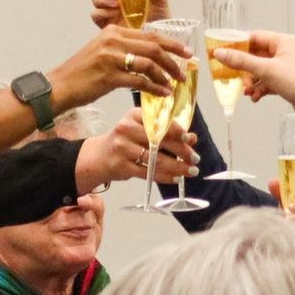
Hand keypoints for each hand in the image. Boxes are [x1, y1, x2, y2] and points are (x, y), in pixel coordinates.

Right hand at [48, 24, 188, 109]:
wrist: (60, 87)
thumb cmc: (82, 73)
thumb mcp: (102, 52)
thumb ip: (123, 49)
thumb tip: (150, 57)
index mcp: (113, 32)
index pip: (149, 34)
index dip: (171, 43)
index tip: (186, 52)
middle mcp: (113, 41)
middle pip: (153, 46)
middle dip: (173, 59)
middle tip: (184, 70)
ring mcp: (111, 58)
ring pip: (149, 63)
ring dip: (165, 74)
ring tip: (174, 84)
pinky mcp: (109, 76)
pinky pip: (140, 81)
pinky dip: (154, 87)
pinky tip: (162, 93)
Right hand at [83, 110, 197, 184]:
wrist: (99, 156)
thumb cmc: (126, 141)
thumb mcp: (144, 131)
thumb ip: (168, 133)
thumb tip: (192, 138)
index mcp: (134, 115)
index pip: (159, 122)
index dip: (176, 130)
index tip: (189, 138)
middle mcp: (126, 129)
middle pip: (159, 141)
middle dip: (181, 151)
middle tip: (195, 159)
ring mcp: (122, 148)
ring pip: (155, 159)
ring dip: (176, 167)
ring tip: (190, 171)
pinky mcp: (121, 166)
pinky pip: (147, 173)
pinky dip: (164, 177)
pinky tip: (176, 178)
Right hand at [211, 30, 294, 108]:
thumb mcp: (265, 69)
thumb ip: (241, 61)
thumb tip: (220, 53)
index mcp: (282, 42)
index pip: (254, 37)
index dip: (238, 45)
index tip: (223, 53)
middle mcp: (284, 52)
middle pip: (255, 55)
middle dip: (244, 69)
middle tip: (233, 77)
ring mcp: (285, 67)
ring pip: (260, 70)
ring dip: (251, 81)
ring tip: (247, 91)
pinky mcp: (286, 81)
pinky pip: (267, 81)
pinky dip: (260, 88)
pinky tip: (255, 97)